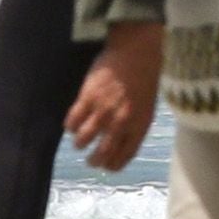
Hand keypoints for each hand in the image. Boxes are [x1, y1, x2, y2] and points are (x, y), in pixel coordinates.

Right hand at [68, 24, 162, 168]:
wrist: (137, 51)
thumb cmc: (144, 77)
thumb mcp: (148, 104)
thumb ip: (135, 124)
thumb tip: (122, 142)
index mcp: (140, 123)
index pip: (125, 155)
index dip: (114, 165)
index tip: (107, 167)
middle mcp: (121, 121)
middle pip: (102, 154)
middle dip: (94, 161)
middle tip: (90, 161)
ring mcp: (103, 110)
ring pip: (82, 140)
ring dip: (80, 144)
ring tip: (80, 141)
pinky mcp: (87, 98)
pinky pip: (72, 122)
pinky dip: (70, 126)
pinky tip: (74, 123)